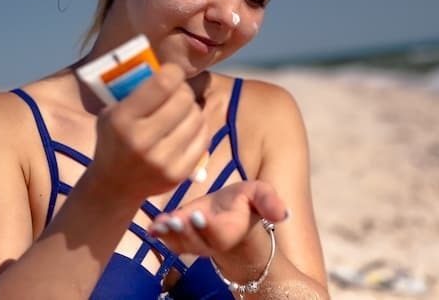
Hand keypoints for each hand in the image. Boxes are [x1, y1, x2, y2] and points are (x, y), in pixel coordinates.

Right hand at [88, 63, 209, 200]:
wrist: (114, 186)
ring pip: (197, 117)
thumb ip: (136, 90)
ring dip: (192, 109)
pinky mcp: (179, 174)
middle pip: (183, 99)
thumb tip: (169, 67)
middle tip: (177, 93)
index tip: (172, 73)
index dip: (173, 72)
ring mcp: (162, 160)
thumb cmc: (115, 139)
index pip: (163, 83)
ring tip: (181, 111)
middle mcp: (141, 140)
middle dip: (183, 90)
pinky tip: (187, 127)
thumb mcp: (112, 111)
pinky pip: (203, 138)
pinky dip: (199, 128)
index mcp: (122, 119)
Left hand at [148, 180, 288, 256]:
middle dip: (185, 231)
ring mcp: (194, 241)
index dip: (208, 226)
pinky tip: (153, 226)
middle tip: (176, 220)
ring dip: (170, 234)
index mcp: (231, 229)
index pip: (220, 232)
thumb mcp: (261, 195)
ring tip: (162, 222)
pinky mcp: (181, 237)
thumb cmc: (245, 203)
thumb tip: (285, 214)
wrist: (232, 216)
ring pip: (181, 242)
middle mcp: (211, 240)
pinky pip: (170, 240)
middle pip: (197, 240)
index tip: (199, 215)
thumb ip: (270, 202)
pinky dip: (160, 234)